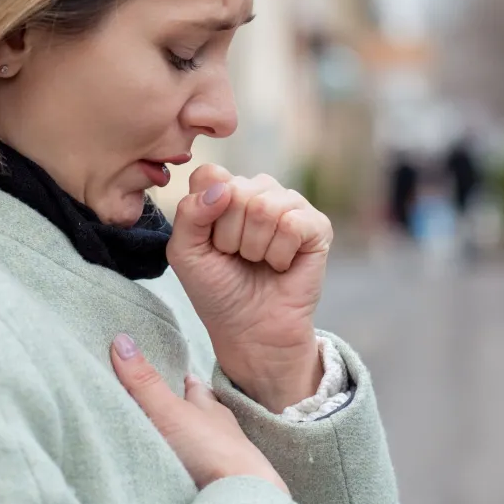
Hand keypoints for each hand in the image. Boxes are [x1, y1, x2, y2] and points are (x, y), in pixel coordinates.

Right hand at [111, 333, 287, 494]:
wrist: (241, 495)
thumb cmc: (210, 448)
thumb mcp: (170, 411)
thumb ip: (145, 382)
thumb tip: (121, 339)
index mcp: (209, 407)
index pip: (194, 388)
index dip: (183, 381)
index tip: (174, 375)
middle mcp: (218, 429)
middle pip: (200, 415)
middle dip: (186, 411)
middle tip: (166, 406)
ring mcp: (221, 459)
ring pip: (203, 443)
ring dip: (189, 442)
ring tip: (171, 441)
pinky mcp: (219, 484)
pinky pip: (202, 471)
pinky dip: (190, 468)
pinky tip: (181, 473)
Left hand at [168, 164, 331, 412]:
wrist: (250, 328)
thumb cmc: (217, 289)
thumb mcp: (185, 251)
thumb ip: (189, 213)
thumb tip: (224, 188)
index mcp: (226, 189)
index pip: (211, 175)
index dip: (205, 214)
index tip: (211, 242)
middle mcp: (259, 190)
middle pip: (236, 191)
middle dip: (229, 236)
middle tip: (237, 257)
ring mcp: (291, 204)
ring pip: (264, 207)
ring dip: (255, 247)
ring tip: (258, 261)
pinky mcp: (317, 225)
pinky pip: (292, 225)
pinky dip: (280, 254)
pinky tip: (281, 265)